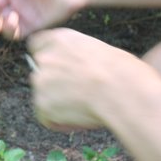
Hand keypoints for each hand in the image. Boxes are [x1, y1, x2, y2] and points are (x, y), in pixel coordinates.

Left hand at [28, 28, 144, 130]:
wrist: (122, 90)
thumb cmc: (123, 72)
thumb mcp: (97, 50)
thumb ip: (76, 56)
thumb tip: (74, 71)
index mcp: (59, 38)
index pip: (37, 45)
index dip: (50, 59)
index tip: (60, 70)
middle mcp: (45, 57)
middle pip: (40, 71)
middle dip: (54, 82)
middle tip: (78, 94)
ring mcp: (41, 80)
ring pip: (43, 95)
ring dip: (57, 102)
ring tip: (85, 107)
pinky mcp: (43, 104)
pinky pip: (46, 117)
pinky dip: (59, 121)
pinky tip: (80, 119)